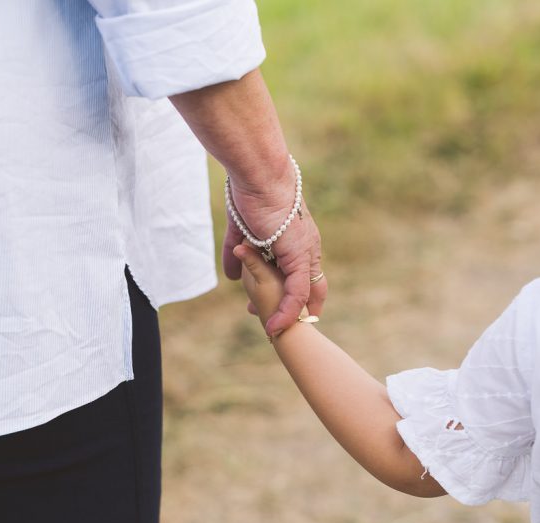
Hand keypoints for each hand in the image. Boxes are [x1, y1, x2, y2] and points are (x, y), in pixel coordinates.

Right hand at [222, 159, 326, 336]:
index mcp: (296, 238)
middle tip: (273, 323)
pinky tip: (275, 327)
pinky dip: (287, 312)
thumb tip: (232, 275)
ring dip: (287, 316)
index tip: (270, 308)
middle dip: (291, 309)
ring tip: (273, 332)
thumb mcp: (241, 230)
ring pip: (303, 294)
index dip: (287, 293)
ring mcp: (305, 252)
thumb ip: (238, 253)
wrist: (257, 173)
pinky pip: (297, 293)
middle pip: (307, 288)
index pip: (300, 274)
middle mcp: (306, 247)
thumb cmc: (249, 191)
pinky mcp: (300, 256)